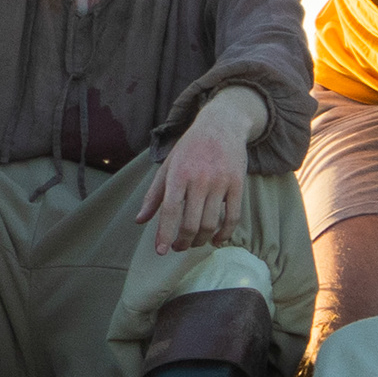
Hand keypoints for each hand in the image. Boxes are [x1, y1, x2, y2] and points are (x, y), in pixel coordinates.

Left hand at [133, 106, 251, 256]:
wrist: (222, 124)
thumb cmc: (190, 148)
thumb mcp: (168, 165)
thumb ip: (154, 195)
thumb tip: (139, 220)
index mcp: (179, 174)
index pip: (170, 210)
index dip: (165, 234)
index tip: (161, 251)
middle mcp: (200, 179)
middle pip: (191, 223)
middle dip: (183, 242)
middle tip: (178, 247)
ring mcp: (221, 182)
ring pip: (211, 223)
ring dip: (202, 240)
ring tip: (195, 243)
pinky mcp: (238, 184)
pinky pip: (233, 217)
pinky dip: (226, 234)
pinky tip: (217, 240)